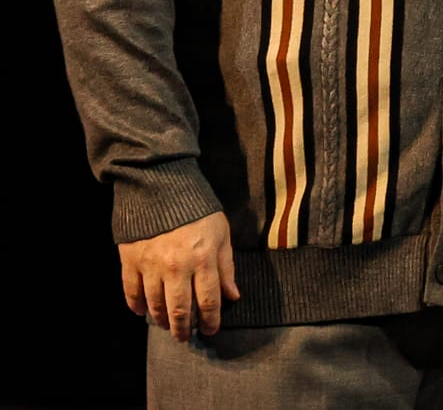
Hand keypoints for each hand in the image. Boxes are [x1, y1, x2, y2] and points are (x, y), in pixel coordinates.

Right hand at [119, 210, 238, 341]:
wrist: (161, 186)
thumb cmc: (198, 209)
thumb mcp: (221, 233)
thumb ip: (226, 266)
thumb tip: (232, 295)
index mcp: (203, 259)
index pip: (209, 301)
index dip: (211, 320)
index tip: (211, 330)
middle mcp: (176, 267)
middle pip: (179, 310)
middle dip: (183, 328)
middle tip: (185, 337)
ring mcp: (150, 265)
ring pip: (154, 305)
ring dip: (160, 320)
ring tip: (166, 325)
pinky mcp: (130, 261)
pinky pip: (131, 292)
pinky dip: (135, 305)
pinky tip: (141, 311)